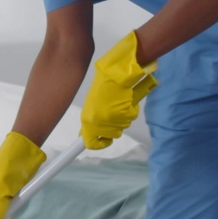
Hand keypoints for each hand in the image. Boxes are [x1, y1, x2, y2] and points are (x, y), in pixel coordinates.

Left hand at [80, 31, 157, 148]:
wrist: (114, 74)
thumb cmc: (103, 84)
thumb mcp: (93, 104)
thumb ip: (93, 118)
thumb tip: (86, 135)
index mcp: (87, 119)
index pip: (89, 142)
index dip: (98, 144)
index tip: (105, 142)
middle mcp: (98, 123)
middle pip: (111, 134)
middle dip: (115, 126)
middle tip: (115, 112)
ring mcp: (112, 119)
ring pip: (122, 126)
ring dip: (124, 116)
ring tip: (120, 101)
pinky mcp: (125, 114)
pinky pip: (131, 116)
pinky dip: (132, 109)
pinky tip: (127, 98)